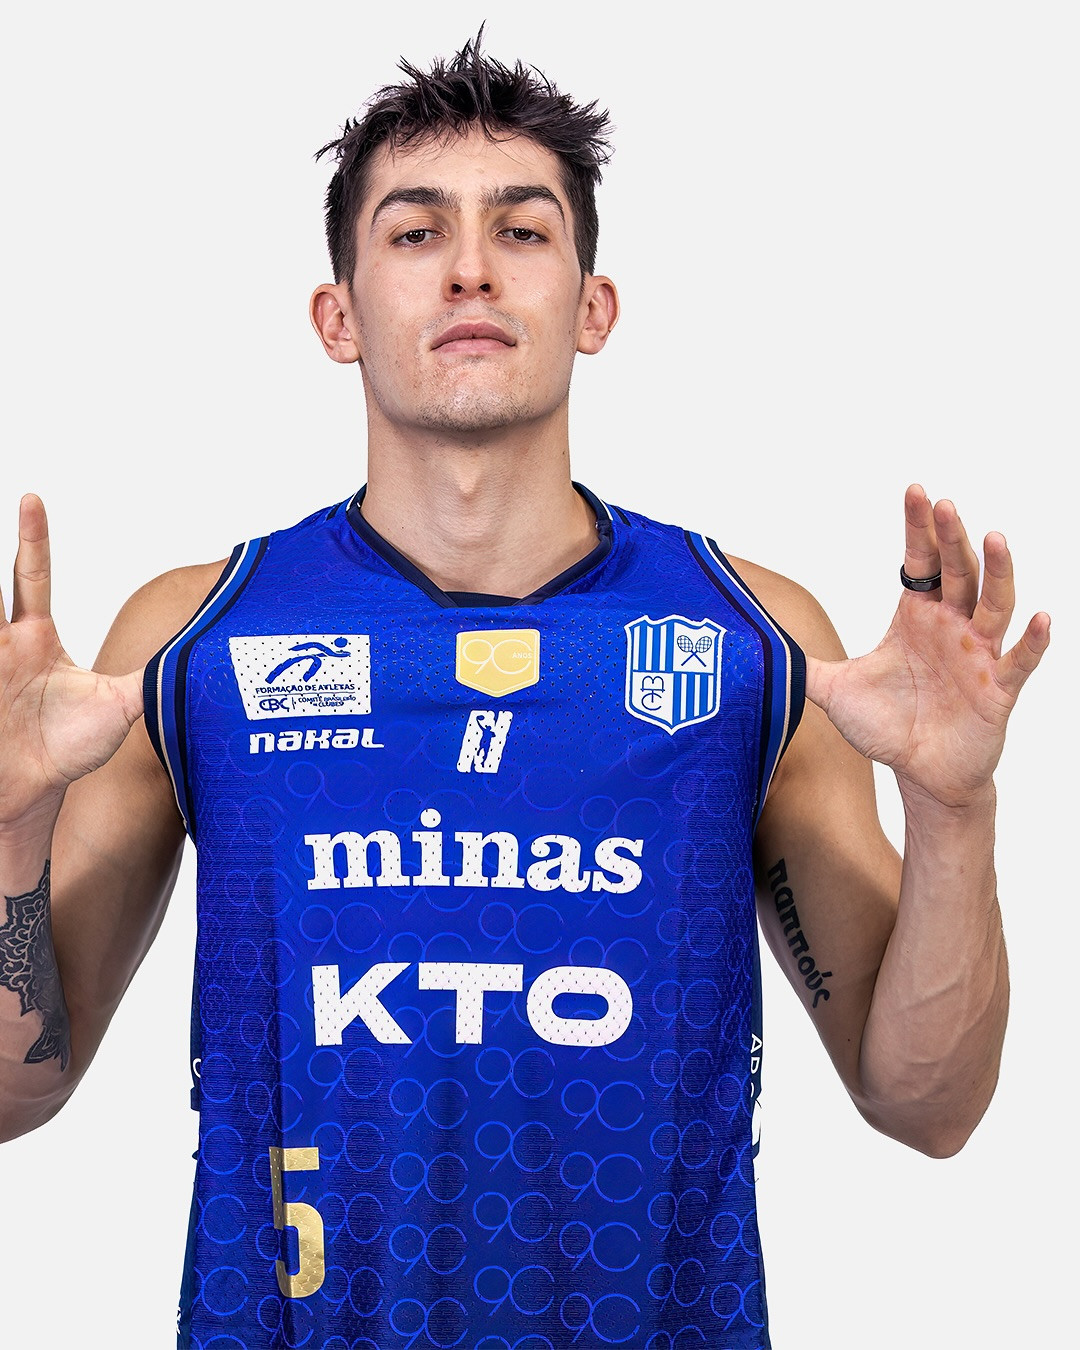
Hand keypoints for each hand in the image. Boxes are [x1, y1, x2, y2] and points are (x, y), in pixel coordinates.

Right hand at [0, 495, 144, 828]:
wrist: (33, 793)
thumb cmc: (69, 749)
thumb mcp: (122, 705)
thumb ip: (153, 675)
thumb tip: (201, 654)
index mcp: (34, 636)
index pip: (32, 574)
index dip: (32, 537)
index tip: (31, 498)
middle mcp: (1, 642)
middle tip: (10, 499)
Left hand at [805, 484, 1050, 808]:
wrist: (920, 773)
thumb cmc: (888, 727)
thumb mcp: (837, 691)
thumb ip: (807, 665)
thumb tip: (763, 645)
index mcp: (917, 617)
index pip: (920, 562)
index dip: (918, 528)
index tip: (915, 491)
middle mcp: (952, 626)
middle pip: (958, 572)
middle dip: (952, 538)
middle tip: (945, 505)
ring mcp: (979, 654)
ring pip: (995, 604)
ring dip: (999, 572)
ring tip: (996, 537)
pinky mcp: (998, 689)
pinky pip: (1020, 661)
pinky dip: (1034, 641)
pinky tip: (1041, 618)